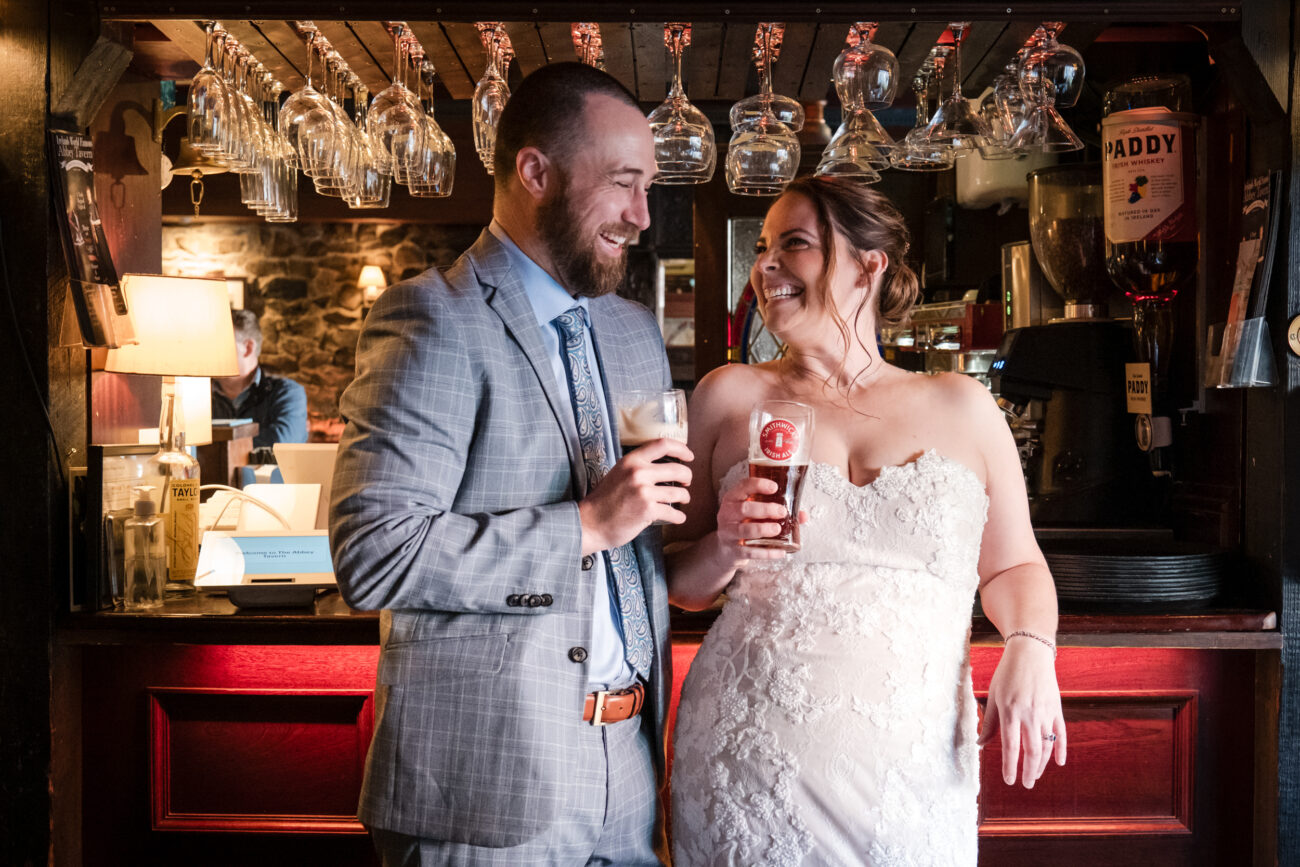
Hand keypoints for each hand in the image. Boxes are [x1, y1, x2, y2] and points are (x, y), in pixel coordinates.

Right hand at [579, 437, 692, 554]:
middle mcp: (638, 472)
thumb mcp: (618, 474)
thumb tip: (663, 466)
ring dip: (685, 497)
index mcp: (631, 460)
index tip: (689, 456)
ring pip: (679, 492)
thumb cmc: (604, 501)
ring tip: (683, 500)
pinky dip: (679, 517)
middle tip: (686, 482)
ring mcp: (644, 491)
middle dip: (687, 476)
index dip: (681, 448)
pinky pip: (674, 512)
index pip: (662, 444)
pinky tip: (678, 518)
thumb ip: (637, 467)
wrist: (590, 523)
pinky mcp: (648, 510)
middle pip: (678, 469)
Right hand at [709, 476, 804, 567]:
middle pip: (744, 508)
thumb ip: (776, 511)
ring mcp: (728, 533)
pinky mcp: (733, 551)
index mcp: (733, 499)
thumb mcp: (754, 514)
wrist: (725, 551)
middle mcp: (727, 514)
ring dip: (763, 529)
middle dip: (765, 509)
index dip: (758, 485)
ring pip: (745, 530)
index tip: (774, 487)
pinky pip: (750, 552)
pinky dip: (767, 552)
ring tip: (778, 529)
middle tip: (782, 512)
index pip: (743, 486)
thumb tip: (803, 516)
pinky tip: (780, 552)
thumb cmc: (744, 525)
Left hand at [978, 639, 1065, 787]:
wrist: (1030, 653)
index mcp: (1010, 712)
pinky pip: (1061, 733)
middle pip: (1032, 751)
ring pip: (1047, 745)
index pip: (1011, 747)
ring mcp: (1046, 712)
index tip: (1009, 781)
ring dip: (1042, 763)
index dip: (1010, 767)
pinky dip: (1061, 749)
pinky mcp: (1057, 709)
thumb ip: (989, 722)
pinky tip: (1059, 762)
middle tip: (1026, 784)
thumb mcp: (993, 696)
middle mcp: (1029, 715)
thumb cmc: (1007, 674)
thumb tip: (980, 744)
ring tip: (1035, 775)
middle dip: (1029, 771)